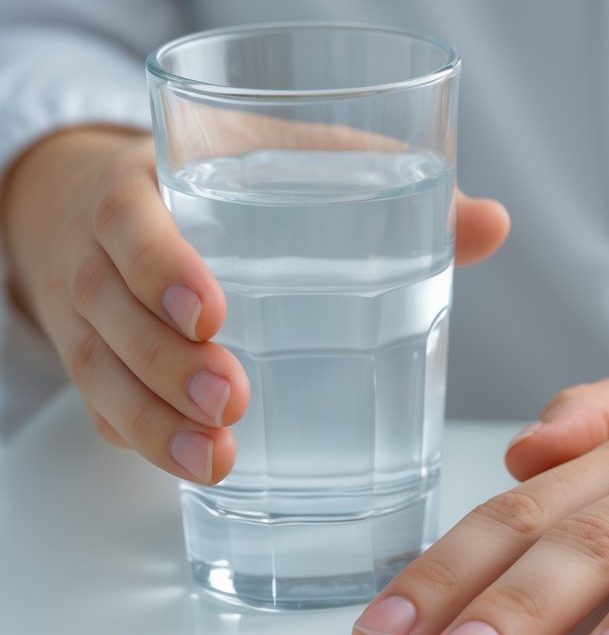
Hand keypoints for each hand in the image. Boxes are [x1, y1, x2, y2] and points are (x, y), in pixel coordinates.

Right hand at [2, 126, 509, 481]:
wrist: (114, 204)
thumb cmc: (226, 185)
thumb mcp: (286, 163)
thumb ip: (379, 184)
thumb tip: (491, 222)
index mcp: (145, 190)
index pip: (131, 222)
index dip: (161, 268)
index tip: (213, 313)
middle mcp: (99, 257)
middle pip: (111, 314)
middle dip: (166, 364)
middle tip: (234, 401)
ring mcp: (90, 320)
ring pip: (103, 376)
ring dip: (155, 425)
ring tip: (217, 464)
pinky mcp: (102, 370)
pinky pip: (106, 414)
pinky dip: (147, 445)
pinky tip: (198, 471)